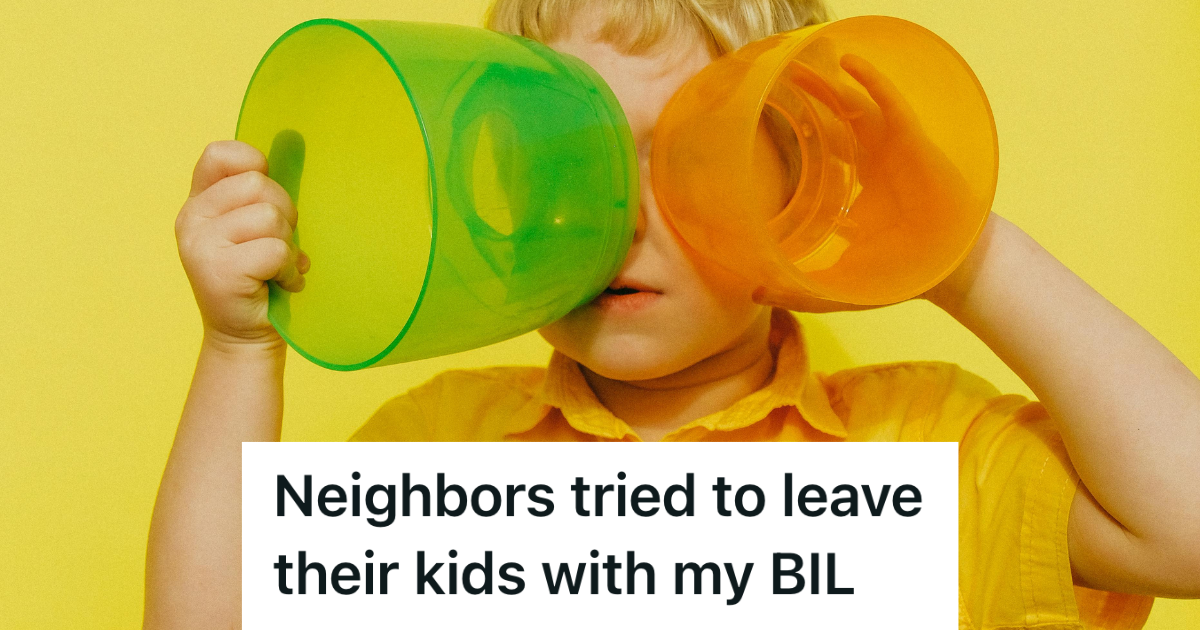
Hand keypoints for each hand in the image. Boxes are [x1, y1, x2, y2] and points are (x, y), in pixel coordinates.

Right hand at [175, 141, 308, 350]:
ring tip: (278, 267)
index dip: (254, 166)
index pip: (221, 154)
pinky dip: (289, 268)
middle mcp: (192, 218)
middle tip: (279, 244)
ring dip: (288, 245)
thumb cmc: (259, 279)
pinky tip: (280, 283)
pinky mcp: (219, 270)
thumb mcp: (256, 229)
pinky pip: (275, 250)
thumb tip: (295, 140)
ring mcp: (201, 245)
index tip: (266, 199)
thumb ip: (264, 194)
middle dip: (285, 214)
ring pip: (270, 217)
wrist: (244, 337)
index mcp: (199, 202)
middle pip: (259, 185)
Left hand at [756, 53, 981, 312]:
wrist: (947, 272)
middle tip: (777, 81)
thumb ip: (796, 290)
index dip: (795, 142)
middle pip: (833, 124)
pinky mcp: (910, 142)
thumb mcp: (836, 285)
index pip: (818, 159)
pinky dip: (873, 80)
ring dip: (831, 85)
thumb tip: (753, 293)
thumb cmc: (899, 274)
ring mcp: (890, 151)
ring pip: (856, 107)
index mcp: (852, 190)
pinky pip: (891, 103)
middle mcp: (869, 165)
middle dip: (809, 102)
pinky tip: (851, 64)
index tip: (758, 132)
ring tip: (801, 65)